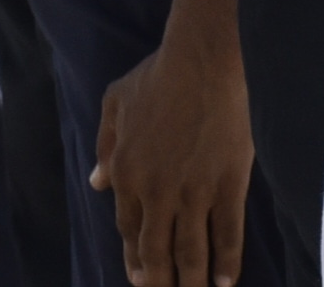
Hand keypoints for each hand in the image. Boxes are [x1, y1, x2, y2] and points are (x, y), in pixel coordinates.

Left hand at [94, 9, 256, 286]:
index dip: (135, 258)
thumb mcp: (115, 104)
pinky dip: (227, 260)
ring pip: (191, 250)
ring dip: (192, 281)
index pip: (128, 229)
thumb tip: (96, 183)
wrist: (202, 58)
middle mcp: (157, 190)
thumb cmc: (159, 75)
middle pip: (157, 250)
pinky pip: (227, 232)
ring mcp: (193, 190)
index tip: (141, 279)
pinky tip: (225, 280)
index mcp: (128, 173)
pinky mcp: (227, 183)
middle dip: (160, 282)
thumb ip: (105, 145)